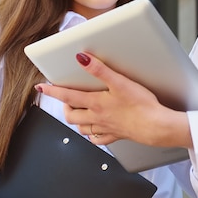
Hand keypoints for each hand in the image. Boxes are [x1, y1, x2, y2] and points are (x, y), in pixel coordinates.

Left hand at [36, 52, 192, 148]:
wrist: (156, 126)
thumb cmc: (141, 106)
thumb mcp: (119, 82)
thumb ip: (99, 69)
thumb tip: (82, 58)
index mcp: (96, 104)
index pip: (67, 96)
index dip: (52, 91)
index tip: (41, 88)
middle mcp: (98, 118)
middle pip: (71, 115)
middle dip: (64, 107)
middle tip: (65, 99)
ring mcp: (107, 128)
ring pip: (83, 128)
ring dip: (77, 121)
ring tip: (77, 112)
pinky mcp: (118, 135)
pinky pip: (99, 139)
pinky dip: (93, 135)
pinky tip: (95, 131)